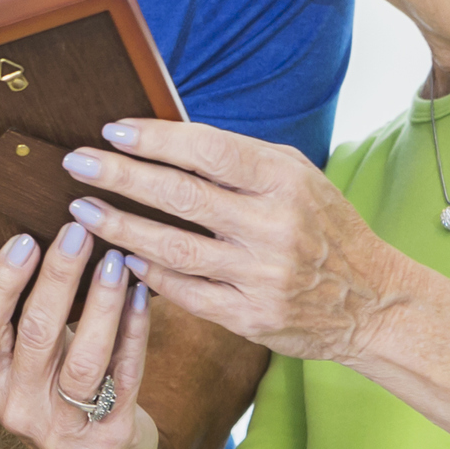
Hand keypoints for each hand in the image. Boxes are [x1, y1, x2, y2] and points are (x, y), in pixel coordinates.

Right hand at [0, 220, 157, 448]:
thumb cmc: (53, 392)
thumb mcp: (20, 364)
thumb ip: (16, 314)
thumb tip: (27, 231)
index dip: (1, 281)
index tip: (24, 238)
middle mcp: (16, 410)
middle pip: (36, 333)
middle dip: (58, 276)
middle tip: (77, 231)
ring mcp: (63, 428)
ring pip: (84, 356)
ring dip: (101, 301)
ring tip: (114, 259)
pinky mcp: (109, 437)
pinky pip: (125, 374)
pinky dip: (135, 329)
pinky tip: (142, 293)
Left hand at [56, 121, 408, 369]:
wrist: (372, 301)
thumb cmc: (323, 227)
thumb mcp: (296, 177)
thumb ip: (239, 159)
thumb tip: (163, 137)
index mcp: (284, 180)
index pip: (207, 151)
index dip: (154, 139)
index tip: (111, 131)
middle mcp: (273, 226)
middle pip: (180, 196)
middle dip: (120, 177)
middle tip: (77, 164)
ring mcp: (260, 275)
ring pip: (173, 248)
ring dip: (120, 228)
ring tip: (83, 211)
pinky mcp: (250, 317)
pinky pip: (185, 293)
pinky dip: (149, 274)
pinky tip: (121, 259)